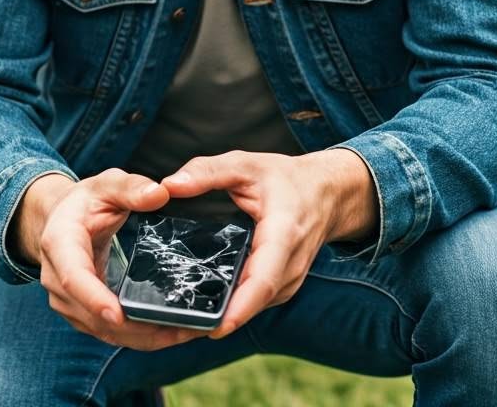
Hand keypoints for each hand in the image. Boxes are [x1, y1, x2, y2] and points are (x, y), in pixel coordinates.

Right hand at [26, 169, 205, 349]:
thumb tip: (160, 193)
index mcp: (60, 244)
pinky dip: (141, 337)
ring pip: (105, 332)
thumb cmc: (85, 201)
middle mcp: (57, 280)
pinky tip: (171, 333)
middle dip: (136, 326)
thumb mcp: (107, 184)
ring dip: (144, 337)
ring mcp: (68, 303)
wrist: (61, 219)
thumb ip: (132, 188)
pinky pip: (111, 334)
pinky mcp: (82, 315)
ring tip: (185, 332)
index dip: (94, 298)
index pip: (74, 277)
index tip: (118, 314)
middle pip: (93, 315)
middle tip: (180, 328)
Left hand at [161, 148, 377, 338]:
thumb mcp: (246, 165)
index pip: (264, 278)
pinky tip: (195, 313)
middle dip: (213, 320)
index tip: (216, 327)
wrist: (327, 195)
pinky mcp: (279, 289)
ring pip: (250, 309)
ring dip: (216, 320)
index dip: (241, 306)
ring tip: (173, 328)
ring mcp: (287, 282)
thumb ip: (207, 172)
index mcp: (283, 233)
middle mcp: (289, 266)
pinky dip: (226, 311)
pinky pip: (251, 305)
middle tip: (170, 331)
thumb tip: (169, 185)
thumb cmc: (286, 179)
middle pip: (252, 303)